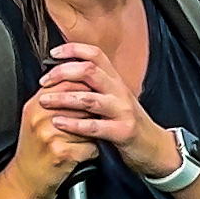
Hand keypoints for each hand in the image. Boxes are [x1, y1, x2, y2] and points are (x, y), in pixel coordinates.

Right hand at [7, 83, 101, 198]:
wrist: (25, 180)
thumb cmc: (34, 150)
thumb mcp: (36, 119)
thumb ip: (53, 99)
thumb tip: (80, 82)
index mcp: (35, 105)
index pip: (67, 83)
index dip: (86, 88)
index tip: (94, 97)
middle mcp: (41, 117)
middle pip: (82, 103)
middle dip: (92, 114)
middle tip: (90, 125)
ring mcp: (50, 134)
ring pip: (89, 125)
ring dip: (93, 134)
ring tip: (82, 142)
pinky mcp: (62, 152)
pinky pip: (91, 146)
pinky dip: (92, 153)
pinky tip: (81, 156)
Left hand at [34, 43, 179, 179]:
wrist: (155, 148)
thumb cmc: (128, 124)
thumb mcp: (114, 100)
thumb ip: (95, 87)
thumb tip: (66, 75)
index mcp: (116, 81)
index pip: (96, 55)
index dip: (74, 50)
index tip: (53, 53)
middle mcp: (120, 92)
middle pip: (89, 71)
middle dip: (62, 73)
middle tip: (43, 82)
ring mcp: (123, 111)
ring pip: (89, 98)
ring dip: (63, 98)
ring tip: (44, 101)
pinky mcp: (123, 132)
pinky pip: (95, 126)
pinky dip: (74, 124)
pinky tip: (58, 123)